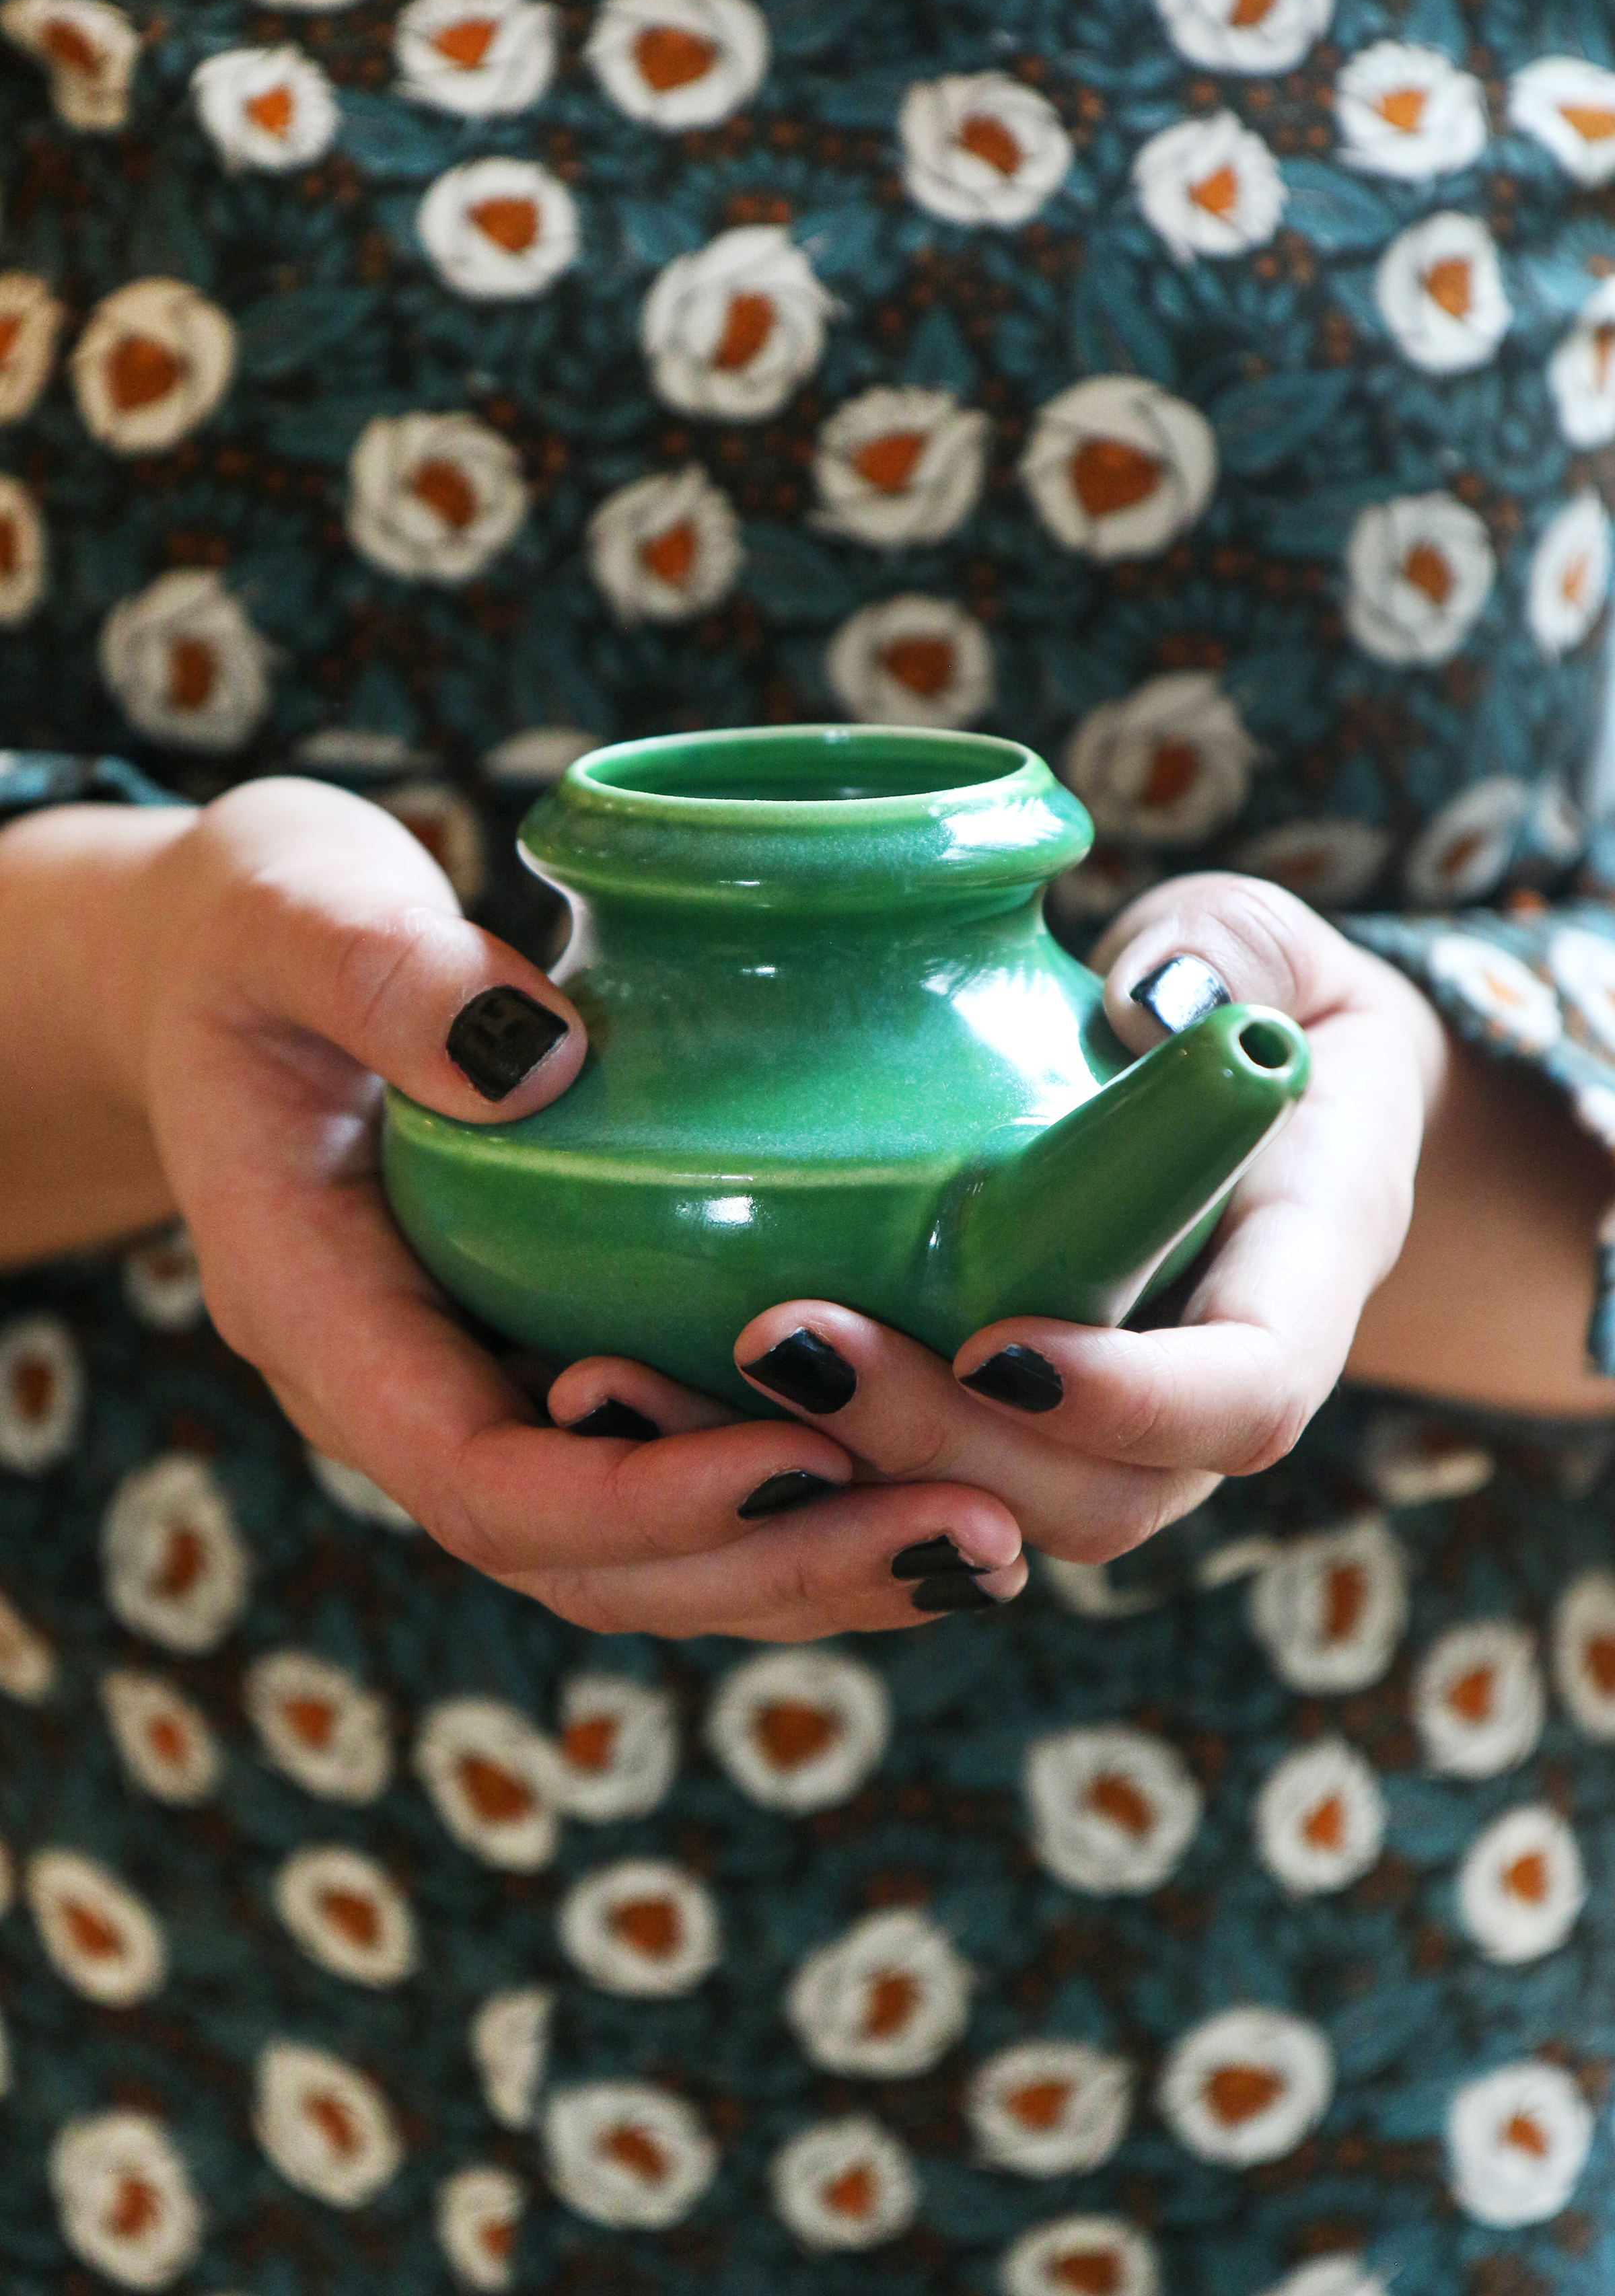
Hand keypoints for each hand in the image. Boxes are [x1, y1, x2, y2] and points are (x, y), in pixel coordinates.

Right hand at [112, 781, 1024, 1636]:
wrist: (235, 972)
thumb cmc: (254, 934)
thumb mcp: (287, 912)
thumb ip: (383, 976)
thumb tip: (541, 1058)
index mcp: (322, 1315)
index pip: (481, 1481)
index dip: (643, 1499)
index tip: (804, 1459)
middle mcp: (405, 1395)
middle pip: (586, 1563)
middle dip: (776, 1565)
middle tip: (973, 1534)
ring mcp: (484, 1390)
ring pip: (643, 1557)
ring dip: (813, 1567)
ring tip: (990, 1540)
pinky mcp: (555, 1358)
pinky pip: (675, 1482)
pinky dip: (799, 1505)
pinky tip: (935, 1475)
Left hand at [560, 876, 1445, 1564]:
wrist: (1257, 1101)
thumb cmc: (1257, 998)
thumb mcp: (1267, 944)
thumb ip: (1226, 950)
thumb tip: (1149, 993)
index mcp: (1302, 1277)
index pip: (1248, 1395)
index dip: (1133, 1401)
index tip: (1001, 1347)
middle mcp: (1205, 1392)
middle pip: (1099, 1498)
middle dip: (936, 1446)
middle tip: (782, 1345)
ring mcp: (1102, 1431)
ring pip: (989, 1520)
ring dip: (837, 1477)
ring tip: (675, 1381)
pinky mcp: (1001, 1426)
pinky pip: (911, 1490)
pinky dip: (795, 1470)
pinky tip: (650, 1404)